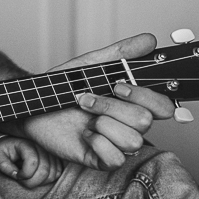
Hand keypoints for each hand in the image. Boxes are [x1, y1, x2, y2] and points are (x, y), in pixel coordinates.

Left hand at [0, 136, 63, 188]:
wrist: (9, 143)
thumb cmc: (3, 150)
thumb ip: (5, 167)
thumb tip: (17, 176)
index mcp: (26, 144)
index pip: (33, 162)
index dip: (24, 174)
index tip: (16, 175)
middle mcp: (41, 146)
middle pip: (44, 171)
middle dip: (31, 182)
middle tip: (21, 180)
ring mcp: (50, 152)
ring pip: (51, 174)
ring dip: (39, 182)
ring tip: (27, 178)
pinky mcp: (55, 159)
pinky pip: (57, 174)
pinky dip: (47, 180)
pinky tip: (36, 177)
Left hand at [20, 33, 174, 169]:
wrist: (35, 106)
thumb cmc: (64, 88)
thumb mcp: (91, 65)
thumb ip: (121, 53)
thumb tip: (149, 40)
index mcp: (133, 103)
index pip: (163, 106)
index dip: (146, 97)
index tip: (118, 86)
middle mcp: (129, 124)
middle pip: (145, 121)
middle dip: (112, 106)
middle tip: (89, 98)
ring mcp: (117, 142)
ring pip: (133, 141)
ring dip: (103, 122)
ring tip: (84, 113)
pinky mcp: (103, 159)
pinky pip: (116, 158)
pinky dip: (98, 143)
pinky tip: (85, 134)